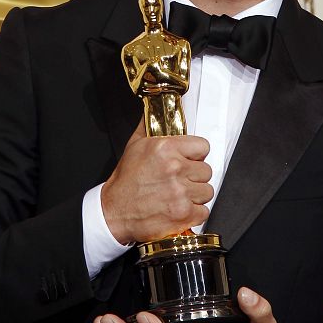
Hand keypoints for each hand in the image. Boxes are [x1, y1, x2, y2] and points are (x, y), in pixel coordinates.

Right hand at [101, 119, 213, 244]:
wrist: (115, 211)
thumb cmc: (125, 181)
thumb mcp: (135, 145)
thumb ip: (149, 125)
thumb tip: (156, 108)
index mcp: (165, 149)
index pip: (203, 147)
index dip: (197, 155)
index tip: (190, 160)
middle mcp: (175, 169)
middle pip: (207, 170)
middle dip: (195, 176)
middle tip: (180, 180)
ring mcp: (180, 193)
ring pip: (207, 191)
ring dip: (196, 195)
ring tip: (179, 195)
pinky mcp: (184, 214)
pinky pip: (204, 212)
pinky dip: (194, 213)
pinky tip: (180, 208)